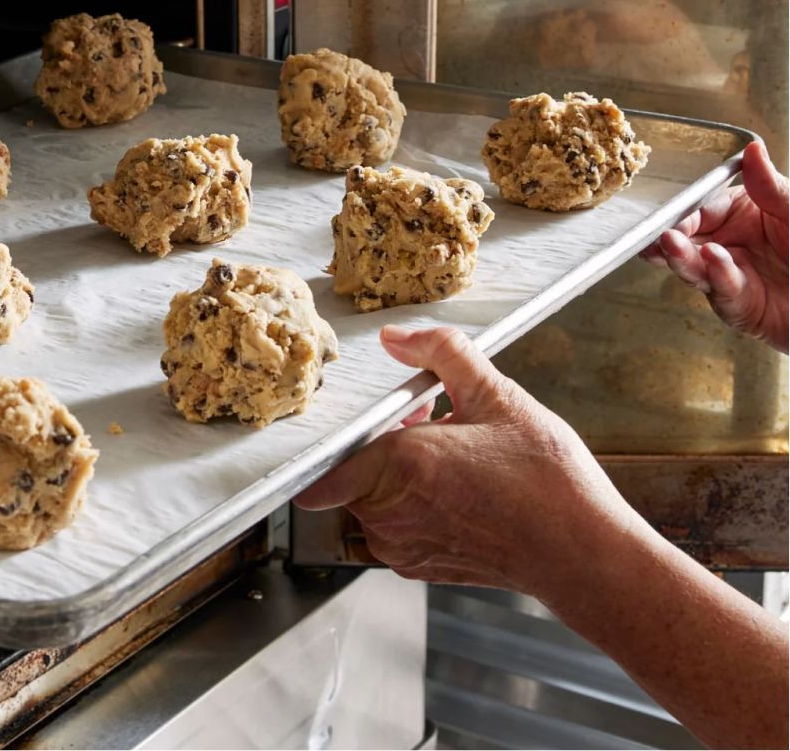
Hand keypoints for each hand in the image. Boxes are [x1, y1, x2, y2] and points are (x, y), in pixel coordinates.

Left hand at [295, 326, 640, 596]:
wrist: (583, 551)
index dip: (335, 436)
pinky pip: (393, 523)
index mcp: (399, 469)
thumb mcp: (497, 395)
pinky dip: (413, 500)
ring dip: (399, 470)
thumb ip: (440, 352)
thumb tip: (398, 338)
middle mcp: (390, 515)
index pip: (319, 466)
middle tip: (431, 418)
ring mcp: (401, 547)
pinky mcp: (416, 565)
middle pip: (352, 468)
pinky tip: (459, 485)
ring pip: (372, 496)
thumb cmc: (547, 483)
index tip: (367, 421)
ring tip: (453, 452)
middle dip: (383, 439)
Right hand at [641, 140, 789, 353]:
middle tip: (661, 237)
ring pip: (695, 269)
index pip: (699, 212)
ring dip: (682, 259)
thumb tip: (753, 150)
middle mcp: (729, 245)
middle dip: (670, 241)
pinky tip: (713, 260)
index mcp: (740, 215)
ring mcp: (730, 276)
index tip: (670, 218)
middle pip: (687, 242)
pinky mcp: (738, 306)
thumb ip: (770, 187)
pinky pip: (722, 291)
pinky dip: (716, 276)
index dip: (681, 216)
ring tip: (672, 246)